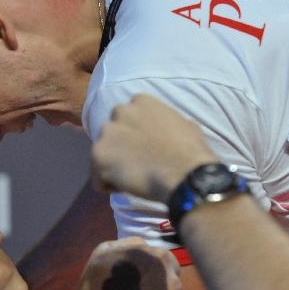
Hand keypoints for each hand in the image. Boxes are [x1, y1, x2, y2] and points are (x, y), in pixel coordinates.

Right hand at [62, 237, 180, 289]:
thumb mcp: (104, 252)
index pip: (167, 261)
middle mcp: (172, 283)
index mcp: (159, 259)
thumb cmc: (95, 287)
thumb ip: (131, 244)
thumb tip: (146, 246)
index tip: (140, 279)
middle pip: (172, 284)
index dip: (154, 270)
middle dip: (157, 289)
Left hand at [91, 94, 217, 200]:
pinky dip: (108, 186)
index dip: (136, 136)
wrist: (184, 174)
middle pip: (113, 133)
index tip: (146, 149)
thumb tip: (166, 129)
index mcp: (141, 101)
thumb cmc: (191, 151)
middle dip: (120, 147)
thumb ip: (167, 121)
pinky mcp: (98, 156)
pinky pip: (97, 178)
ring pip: (103, 154)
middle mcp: (120, 111)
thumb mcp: (185, 125)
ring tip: (132, 178)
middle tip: (137, 163)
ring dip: (113, 166)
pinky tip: (127, 188)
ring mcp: (106, 133)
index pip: (128, 118)